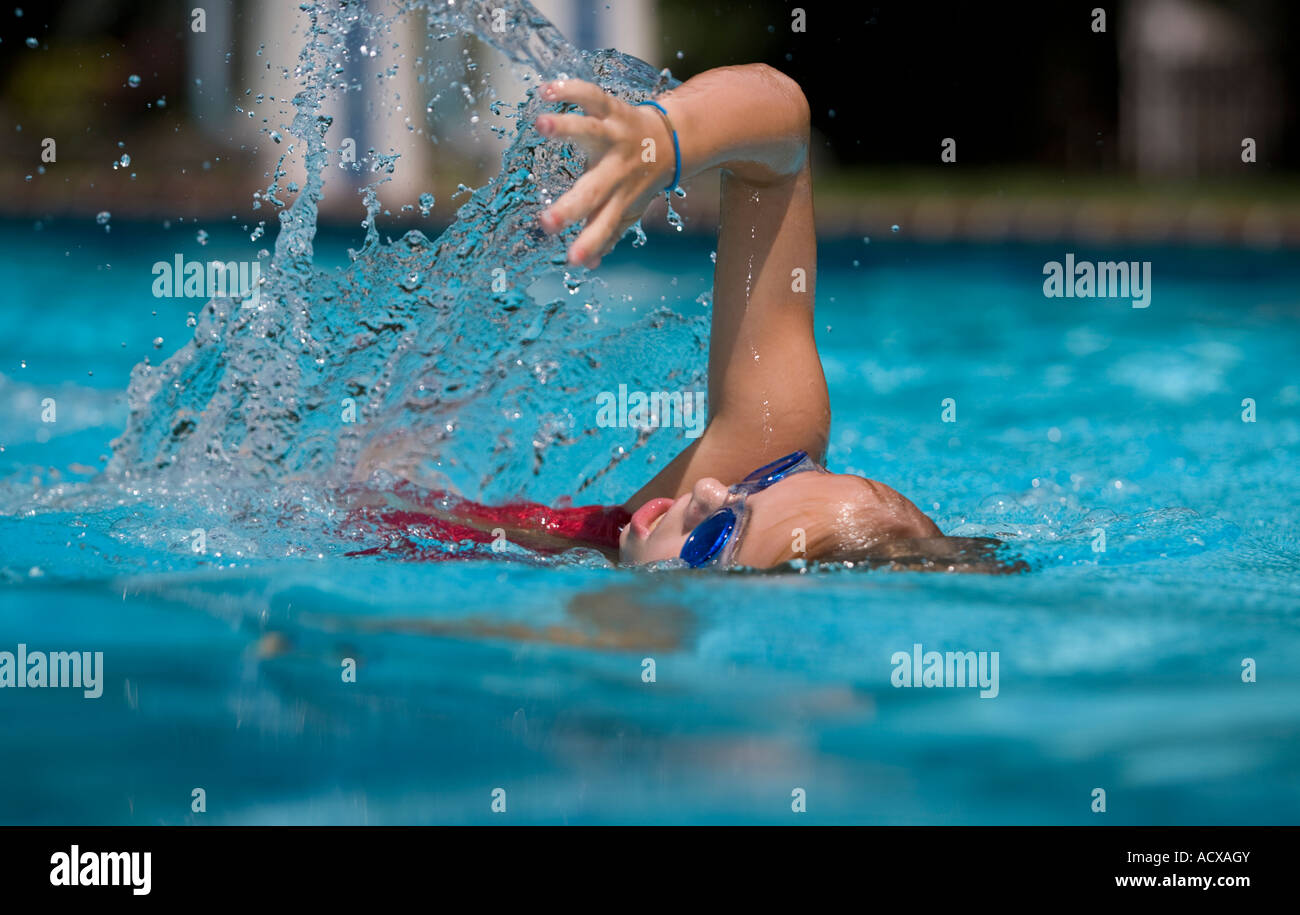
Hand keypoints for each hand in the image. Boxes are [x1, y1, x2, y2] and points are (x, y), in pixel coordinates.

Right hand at [534, 79, 673, 269]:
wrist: (672, 142)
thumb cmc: (639, 181)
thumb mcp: (627, 210)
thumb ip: (606, 234)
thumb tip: (588, 265)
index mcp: (619, 198)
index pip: (603, 225)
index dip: (590, 243)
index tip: (573, 260)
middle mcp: (617, 170)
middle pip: (592, 190)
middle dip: (569, 208)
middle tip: (546, 223)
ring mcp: (615, 137)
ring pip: (589, 131)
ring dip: (565, 128)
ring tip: (541, 124)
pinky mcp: (612, 109)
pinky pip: (590, 96)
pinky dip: (569, 90)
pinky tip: (545, 90)